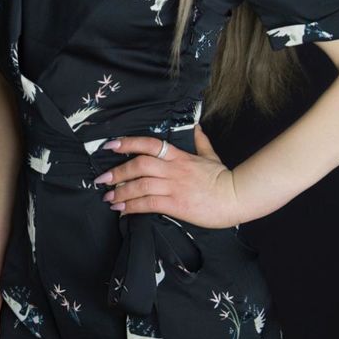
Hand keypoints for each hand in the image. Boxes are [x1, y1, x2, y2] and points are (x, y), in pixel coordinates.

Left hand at [95, 124, 240, 228]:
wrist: (236, 197)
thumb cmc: (223, 178)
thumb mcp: (210, 155)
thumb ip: (201, 141)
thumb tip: (197, 128)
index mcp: (179, 155)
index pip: (149, 144)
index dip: (127, 143)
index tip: (110, 145)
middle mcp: (173, 169)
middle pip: (139, 165)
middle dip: (118, 171)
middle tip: (102, 179)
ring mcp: (174, 186)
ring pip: (141, 185)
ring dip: (121, 191)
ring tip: (108, 198)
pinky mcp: (176, 204)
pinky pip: (149, 204)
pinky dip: (132, 207)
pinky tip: (122, 210)